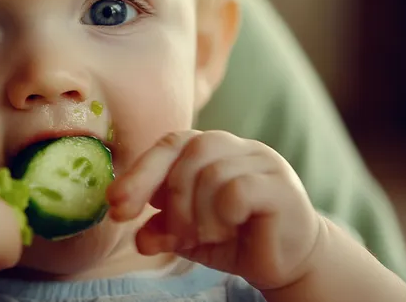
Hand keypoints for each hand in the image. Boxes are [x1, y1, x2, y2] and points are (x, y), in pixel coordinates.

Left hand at [107, 130, 323, 289]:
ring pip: (212, 172)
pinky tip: (228, 230)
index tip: (117, 206)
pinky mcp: (281, 185)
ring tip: (205, 236)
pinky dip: (222, 214)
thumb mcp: (186, 235)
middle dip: (171, 198)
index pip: (169, 145)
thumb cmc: (234, 238)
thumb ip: (160, 229)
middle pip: (189, 152)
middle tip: (175, 234)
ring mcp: (262, 161)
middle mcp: (235, 146)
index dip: (139, 174)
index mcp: (208, 149)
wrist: (288, 261)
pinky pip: (238, 189)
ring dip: (198, 213)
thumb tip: (137, 237)